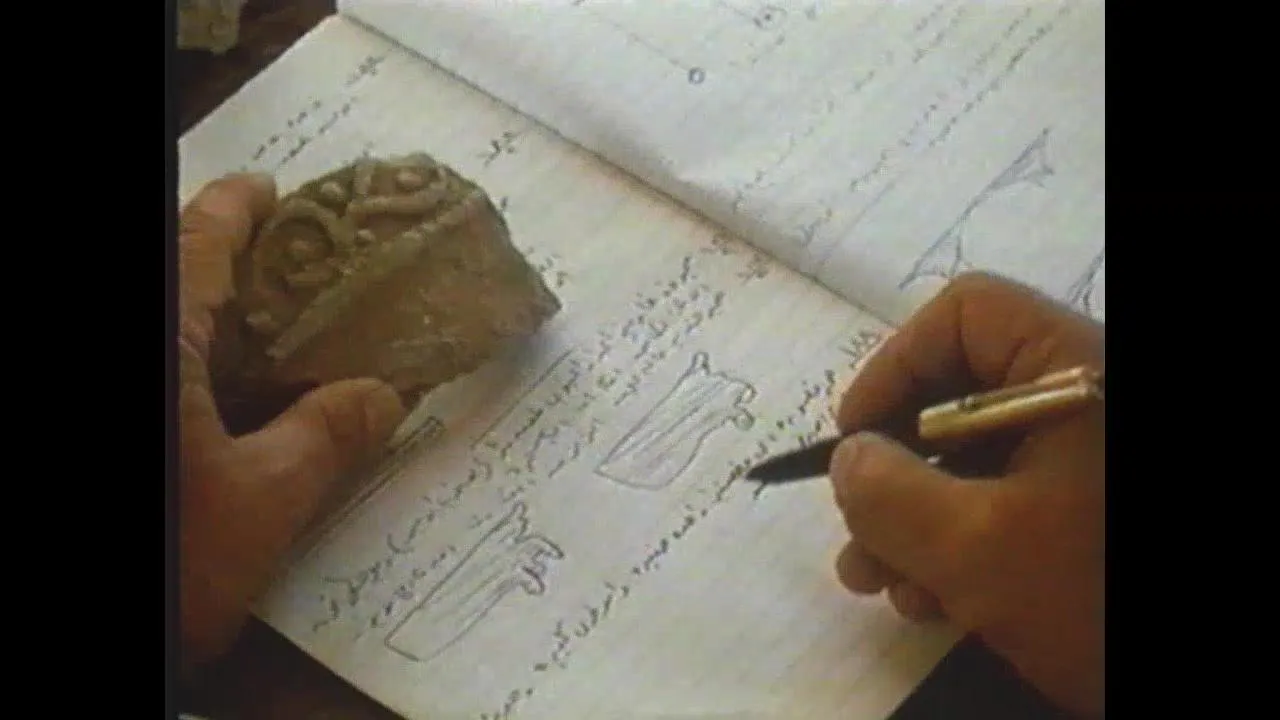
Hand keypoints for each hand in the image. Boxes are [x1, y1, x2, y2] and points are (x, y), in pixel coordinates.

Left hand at [178, 174, 407, 673]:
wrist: (96, 658)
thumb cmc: (167, 562)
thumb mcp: (261, 505)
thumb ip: (325, 439)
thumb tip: (385, 394)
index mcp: (162, 342)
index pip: (198, 241)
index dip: (239, 207)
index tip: (273, 191)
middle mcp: (138, 351)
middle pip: (174, 280)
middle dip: (220, 263)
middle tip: (285, 271)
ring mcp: (137, 393)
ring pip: (171, 334)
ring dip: (205, 322)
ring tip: (263, 334)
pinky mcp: (150, 433)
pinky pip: (169, 376)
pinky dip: (194, 372)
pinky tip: (223, 403)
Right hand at [828, 272, 1103, 716]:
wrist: (1199, 694)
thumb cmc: (1094, 596)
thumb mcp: (975, 549)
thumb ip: (889, 494)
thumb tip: (850, 458)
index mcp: (1077, 373)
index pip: (967, 316)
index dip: (895, 366)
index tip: (856, 440)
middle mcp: (1084, 402)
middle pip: (961, 394)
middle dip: (894, 469)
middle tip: (857, 529)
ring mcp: (1090, 462)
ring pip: (975, 460)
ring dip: (912, 521)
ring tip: (878, 582)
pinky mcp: (1090, 516)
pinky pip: (1007, 503)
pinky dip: (958, 546)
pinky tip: (931, 603)